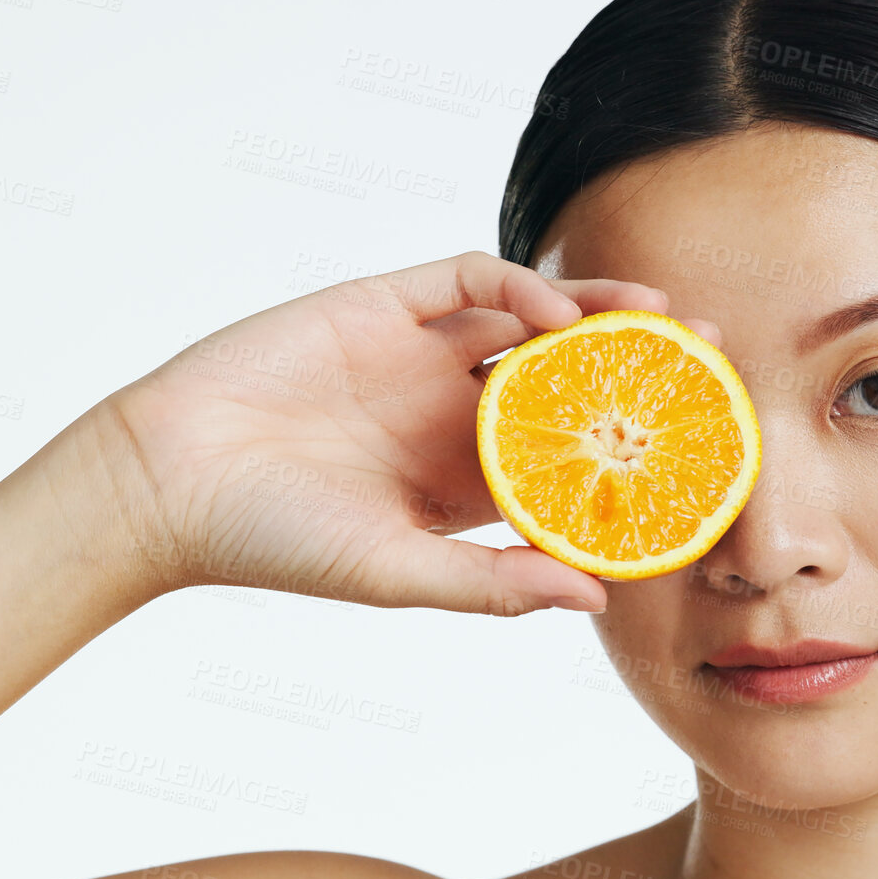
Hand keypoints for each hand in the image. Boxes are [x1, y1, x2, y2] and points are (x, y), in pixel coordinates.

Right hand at [90, 251, 718, 615]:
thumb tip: (595, 599)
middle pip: (571, 378)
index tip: (699, 451)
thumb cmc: (272, 544)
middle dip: (641, 368)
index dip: (635, 448)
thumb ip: (493, 585)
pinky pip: (468, 279)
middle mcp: (455, 412)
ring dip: (601, 314)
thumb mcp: (396, 574)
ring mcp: (422, 355)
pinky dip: (520, 286)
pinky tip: (559, 312)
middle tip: (714, 365)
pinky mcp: (383, 303)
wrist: (163, 482)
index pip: (574, 455)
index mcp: (467, 480)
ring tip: (668, 320)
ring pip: (535, 320)